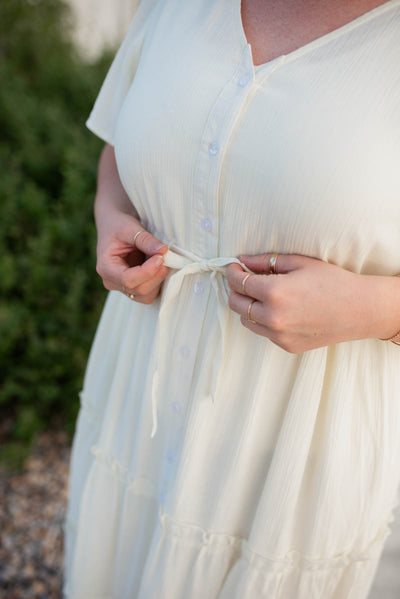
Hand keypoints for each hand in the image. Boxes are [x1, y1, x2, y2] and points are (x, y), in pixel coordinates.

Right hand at [95, 208, 168, 303]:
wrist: (114, 226)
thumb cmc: (118, 225)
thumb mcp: (130, 227)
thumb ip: (145, 240)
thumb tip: (163, 251)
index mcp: (106, 268)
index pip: (128, 279)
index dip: (148, 271)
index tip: (161, 257)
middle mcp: (112, 281)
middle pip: (139, 290)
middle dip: (156, 275)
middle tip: (167, 257)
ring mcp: (122, 287)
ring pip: (146, 296)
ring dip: (158, 280)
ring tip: (163, 261)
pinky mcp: (133, 287)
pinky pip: (149, 293)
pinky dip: (158, 282)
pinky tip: (160, 267)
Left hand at [226, 253, 385, 352]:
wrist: (360, 310)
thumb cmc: (334, 281)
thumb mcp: (300, 263)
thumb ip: (267, 261)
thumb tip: (243, 261)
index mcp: (274, 292)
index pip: (238, 282)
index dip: (232, 272)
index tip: (234, 266)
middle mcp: (273, 317)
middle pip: (235, 304)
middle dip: (235, 289)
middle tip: (244, 279)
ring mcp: (279, 335)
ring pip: (246, 320)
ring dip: (248, 306)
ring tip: (262, 295)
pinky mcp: (286, 346)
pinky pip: (264, 332)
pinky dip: (264, 320)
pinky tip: (280, 310)